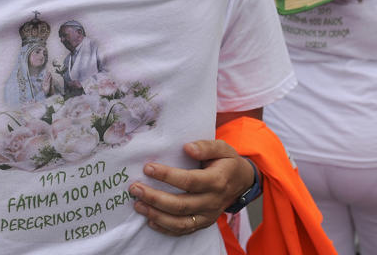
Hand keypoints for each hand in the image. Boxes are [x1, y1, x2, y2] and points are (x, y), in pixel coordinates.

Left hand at [129, 140, 254, 235]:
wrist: (242, 182)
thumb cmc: (227, 162)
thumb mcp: (222, 148)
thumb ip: (206, 146)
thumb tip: (188, 148)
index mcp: (217, 181)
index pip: (189, 180)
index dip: (167, 176)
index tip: (148, 168)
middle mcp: (212, 201)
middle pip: (180, 205)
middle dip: (154, 197)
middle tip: (135, 188)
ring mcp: (208, 216)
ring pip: (179, 222)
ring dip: (156, 215)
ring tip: (138, 204)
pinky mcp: (203, 223)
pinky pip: (183, 230)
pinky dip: (165, 228)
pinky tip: (150, 220)